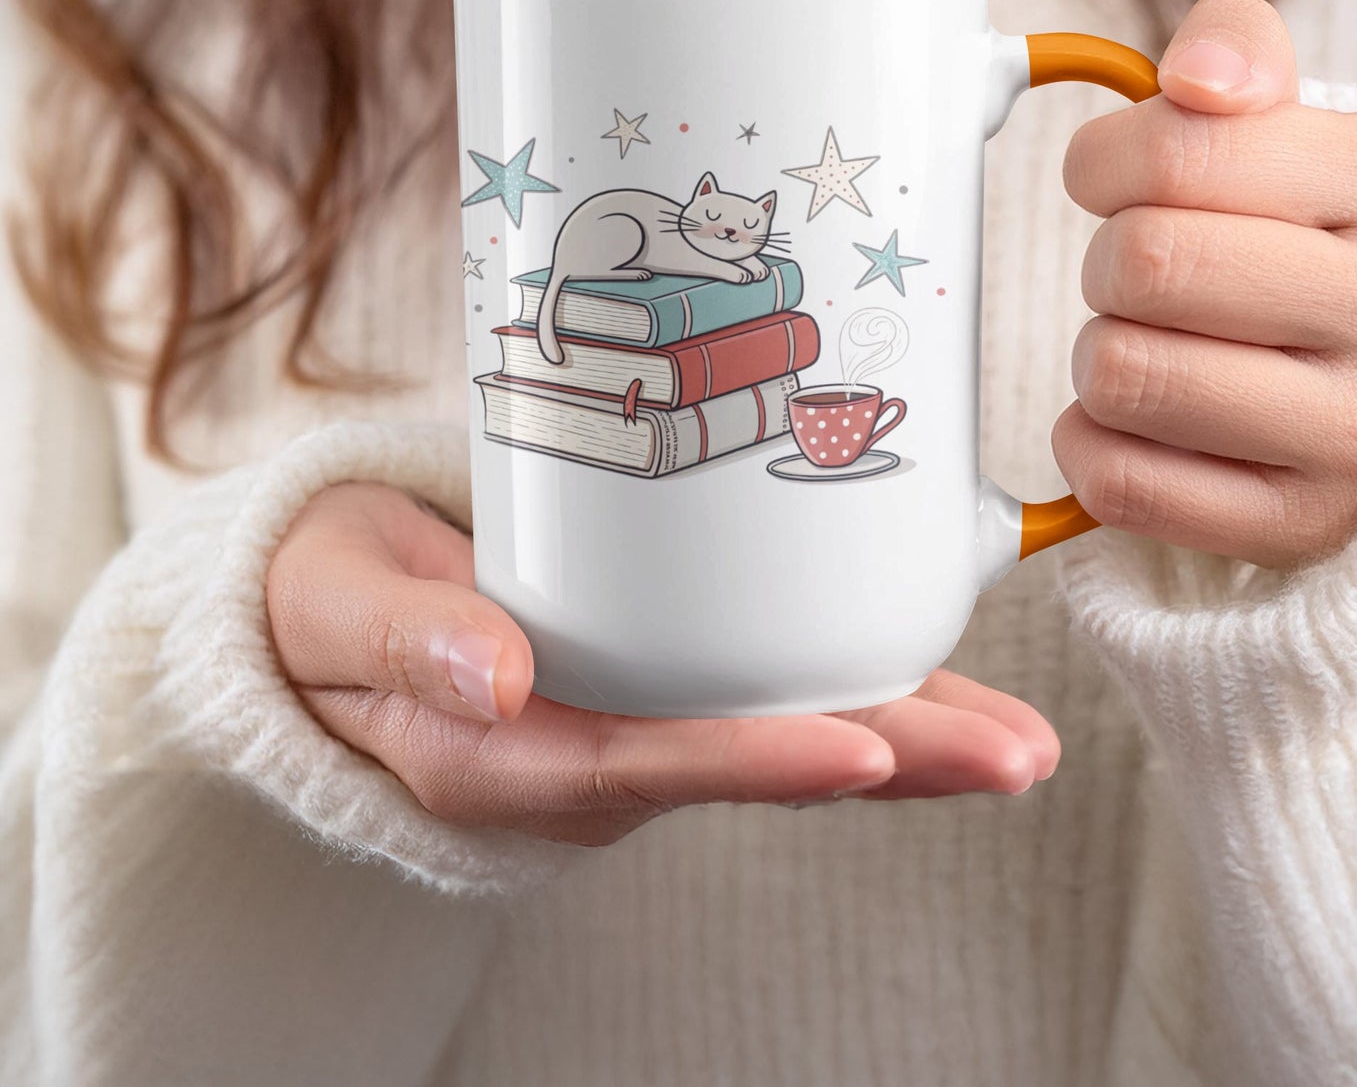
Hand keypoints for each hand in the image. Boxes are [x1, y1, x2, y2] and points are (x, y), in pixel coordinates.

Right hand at [266, 483, 1059, 846]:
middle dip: (888, 761)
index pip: (645, 765)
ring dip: (902, 731)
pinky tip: (931, 661)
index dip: (755, 761)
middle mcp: (590, 755)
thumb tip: (493, 675)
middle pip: (750, 762)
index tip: (863, 751)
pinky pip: (762, 690)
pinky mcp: (655, 681)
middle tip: (1014, 755)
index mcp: (507, 754)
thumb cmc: (329, 601)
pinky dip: (853, 681)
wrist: (331, 609)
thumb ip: (403, 640)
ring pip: (778, 733)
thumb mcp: (334, 606)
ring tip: (1017, 734)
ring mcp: (630, 723)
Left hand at [1055, 0, 1356, 570]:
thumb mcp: (1307, 131)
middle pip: (1138, 265)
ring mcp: (1355, 435)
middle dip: (1107, 262)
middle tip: (1144, 275)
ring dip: (1101, 354)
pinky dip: (1092, 444)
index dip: (1102, 164)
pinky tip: (1138, 421)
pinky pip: (1119, 482)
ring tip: (1155, 345)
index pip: (1173, 154)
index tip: (1115, 182)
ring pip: (1119, 375)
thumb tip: (1193, 76)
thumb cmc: (1328, 244)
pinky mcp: (1298, 523)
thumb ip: (1238, 56)